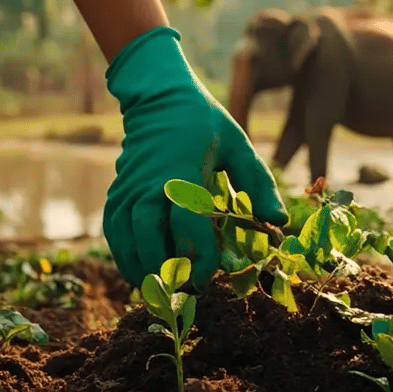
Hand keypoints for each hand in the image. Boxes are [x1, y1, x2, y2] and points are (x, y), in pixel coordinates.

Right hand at [103, 27, 287, 286]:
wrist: (159, 99)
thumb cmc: (204, 125)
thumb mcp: (237, 145)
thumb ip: (258, 183)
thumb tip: (278, 221)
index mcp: (183, 170)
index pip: (186, 220)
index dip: (197, 252)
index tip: (209, 276)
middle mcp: (150, 182)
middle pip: (148, 235)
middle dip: (165, 269)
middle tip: (185, 291)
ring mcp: (129, 188)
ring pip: (126, 238)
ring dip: (141, 269)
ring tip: (161, 291)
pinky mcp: (117, 193)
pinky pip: (114, 231)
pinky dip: (123, 256)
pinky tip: (140, 275)